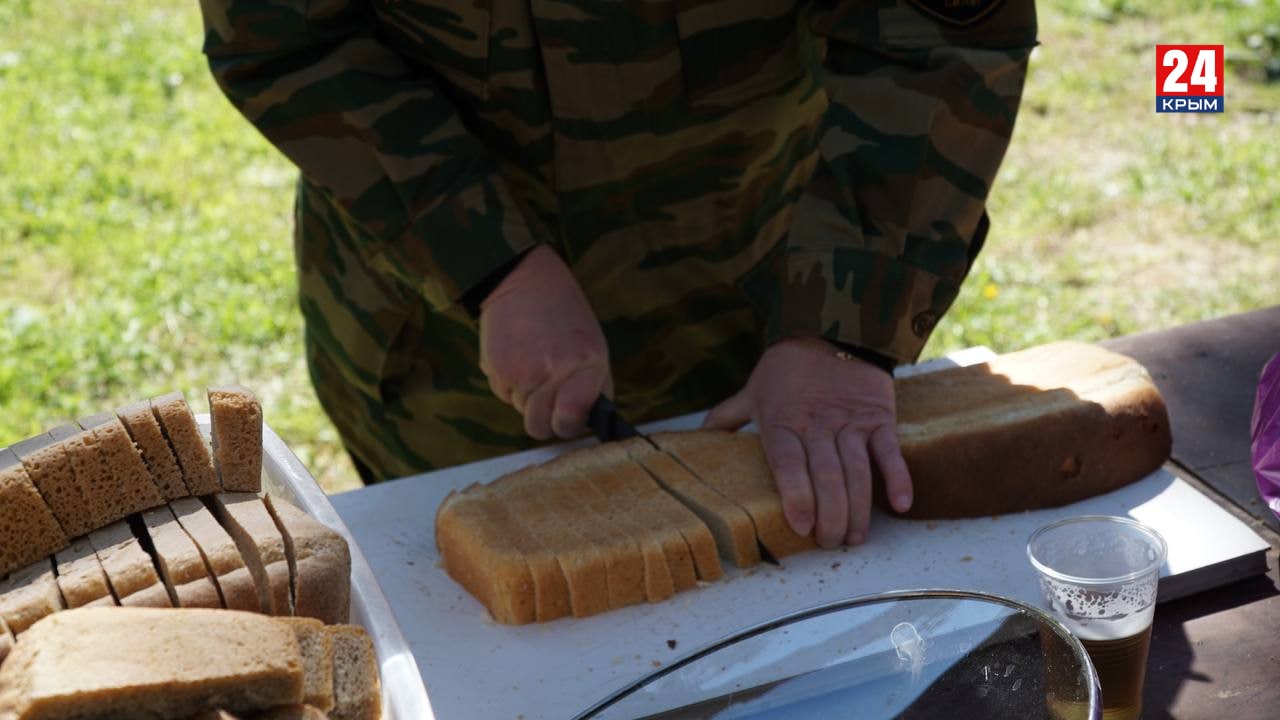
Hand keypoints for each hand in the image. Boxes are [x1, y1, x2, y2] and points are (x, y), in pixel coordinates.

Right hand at [478, 245, 611, 439]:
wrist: (524, 280)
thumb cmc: (565, 315)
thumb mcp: (595, 347)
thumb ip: (594, 388)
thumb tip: (589, 421)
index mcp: (585, 366)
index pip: (570, 423)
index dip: (568, 424)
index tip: (568, 415)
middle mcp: (552, 373)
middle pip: (539, 428)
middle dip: (544, 416)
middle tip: (548, 391)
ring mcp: (520, 373)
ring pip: (520, 409)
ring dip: (526, 394)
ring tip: (533, 360)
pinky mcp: (495, 369)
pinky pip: (502, 393)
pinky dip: (509, 382)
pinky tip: (518, 354)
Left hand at [704, 337, 911, 547]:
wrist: (832, 329)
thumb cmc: (786, 369)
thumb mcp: (753, 391)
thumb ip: (727, 418)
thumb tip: (695, 438)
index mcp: (782, 421)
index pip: (788, 463)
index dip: (796, 495)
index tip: (802, 526)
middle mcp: (816, 423)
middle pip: (826, 475)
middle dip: (830, 515)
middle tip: (829, 544)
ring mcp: (850, 421)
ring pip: (857, 470)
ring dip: (858, 508)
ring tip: (855, 538)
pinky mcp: (878, 417)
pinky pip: (889, 450)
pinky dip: (898, 477)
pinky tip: (901, 505)